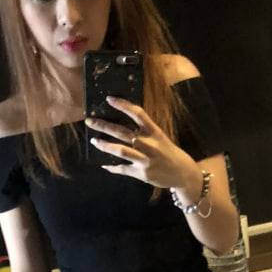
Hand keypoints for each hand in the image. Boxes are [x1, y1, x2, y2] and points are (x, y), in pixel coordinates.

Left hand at [85, 96, 199, 192]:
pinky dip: (112, 167)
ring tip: (94, 141)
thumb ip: (143, 130)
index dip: (122, 105)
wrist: (182, 173)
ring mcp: (145, 159)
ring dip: (105, 146)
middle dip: (104, 126)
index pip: (137, 113)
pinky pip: (123, 169)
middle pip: (122, 132)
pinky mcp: (142, 173)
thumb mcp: (159, 136)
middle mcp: (149, 144)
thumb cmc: (167, 152)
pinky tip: (103, 165)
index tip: (108, 99)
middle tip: (90, 121)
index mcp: (154, 131)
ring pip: (121, 151)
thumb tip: (121, 122)